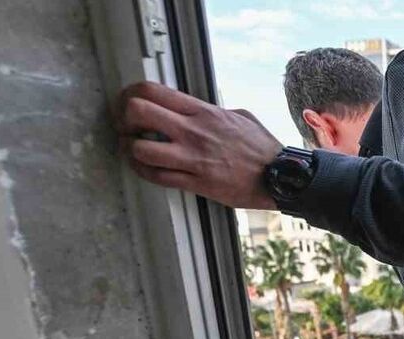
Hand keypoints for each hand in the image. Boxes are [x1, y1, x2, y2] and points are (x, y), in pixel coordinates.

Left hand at [114, 81, 280, 209]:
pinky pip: (157, 177)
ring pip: (141, 149)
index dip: (130, 94)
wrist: (280, 177)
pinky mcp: (196, 183)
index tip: (127, 102)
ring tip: (134, 150)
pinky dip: (143, 172)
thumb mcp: (240, 116)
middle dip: (124, 118)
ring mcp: (193, 159)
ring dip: (130, 150)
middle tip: (126, 126)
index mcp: (203, 112)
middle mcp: (193, 132)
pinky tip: (144, 168)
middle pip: (138, 112)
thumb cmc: (262, 148)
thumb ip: (213, 111)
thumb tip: (196, 110)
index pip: (153, 91)